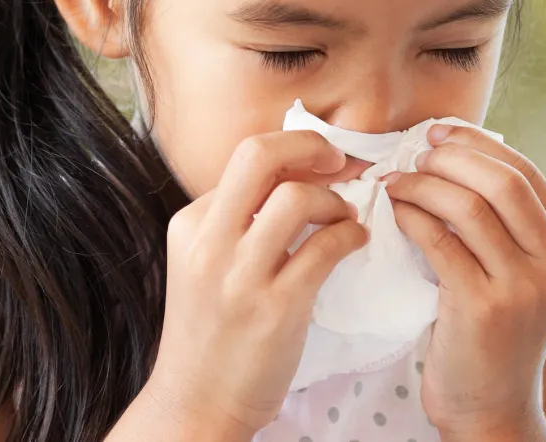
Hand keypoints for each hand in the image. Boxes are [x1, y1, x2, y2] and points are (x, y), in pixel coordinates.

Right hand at [141, 131, 369, 436]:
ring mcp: (240, 276)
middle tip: (339, 160)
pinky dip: (350, 236)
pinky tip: (355, 242)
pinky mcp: (274, 309)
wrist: (197, 401)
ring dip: (335, 200)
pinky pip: (324, 248)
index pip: (245, 160)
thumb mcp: (203, 264)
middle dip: (309, 146)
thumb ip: (235, 223)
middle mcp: (208, 243)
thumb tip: (293, 176)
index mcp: (189, 225)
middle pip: (258, 155)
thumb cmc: (210, 332)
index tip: (322, 161)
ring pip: (296, 197)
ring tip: (346, 217)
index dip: (293, 151)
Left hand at [382, 124, 545, 440]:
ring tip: (393, 182)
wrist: (490, 408)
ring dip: (422, 184)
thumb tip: (455, 161)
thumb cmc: (489, 338)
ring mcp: (523, 288)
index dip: (480, 144)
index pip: (528, 174)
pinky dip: (410, 217)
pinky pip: (440, 241)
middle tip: (414, 154)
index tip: (440, 133)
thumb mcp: (514, 278)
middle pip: (503, 181)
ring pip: (469, 206)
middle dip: (452, 157)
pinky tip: (392, 212)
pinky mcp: (484, 307)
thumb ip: (501, 229)